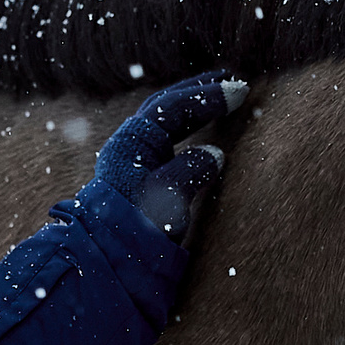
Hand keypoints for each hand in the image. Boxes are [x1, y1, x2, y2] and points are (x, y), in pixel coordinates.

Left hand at [90, 71, 247, 242]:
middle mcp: (129, 146)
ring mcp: (131, 162)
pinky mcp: (136, 179)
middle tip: (231, 82)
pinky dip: (185, 128)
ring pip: (163, 121)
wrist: (102, 262)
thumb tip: (215, 153)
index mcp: (133, 143)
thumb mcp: (168, 199)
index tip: (242, 91)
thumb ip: (192, 170)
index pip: (174, 106)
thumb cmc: (134, 230)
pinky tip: (198, 135)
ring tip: (218, 101)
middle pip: (166, 106)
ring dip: (191, 108)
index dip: (208, 96)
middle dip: (198, 91)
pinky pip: (164, 139)